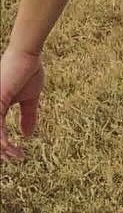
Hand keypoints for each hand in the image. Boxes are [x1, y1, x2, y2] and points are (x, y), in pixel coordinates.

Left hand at [0, 47, 44, 162]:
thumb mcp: (29, 99)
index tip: (18, 155)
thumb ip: (27, 116)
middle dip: (1, 151)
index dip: (5, 146)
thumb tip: (27, 136)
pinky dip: (1, 139)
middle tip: (15, 157)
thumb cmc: (28, 71)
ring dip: (3, 148)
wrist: (28, 55)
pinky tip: (9, 148)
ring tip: (15, 154)